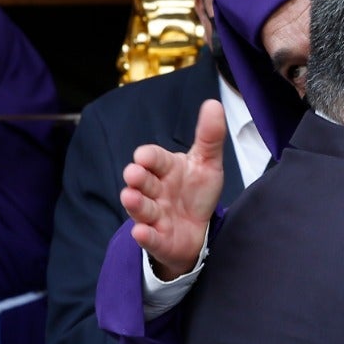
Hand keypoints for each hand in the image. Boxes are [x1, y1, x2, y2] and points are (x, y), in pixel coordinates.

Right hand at [120, 99, 226, 279]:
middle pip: (143, 183)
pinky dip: (145, 235)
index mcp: (166, 169)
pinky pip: (150, 238)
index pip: (154, 159)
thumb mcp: (207, 163)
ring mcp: (155, 216)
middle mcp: (156, 191)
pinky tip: (140, 232)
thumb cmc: (196, 193)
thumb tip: (214, 104)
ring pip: (142, 209)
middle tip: (133, 174)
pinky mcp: (159, 240)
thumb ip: (209, 137)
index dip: (148, 157)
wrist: (199, 230)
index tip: (143, 156)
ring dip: (135, 204)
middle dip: (137, 178)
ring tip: (130, 197)